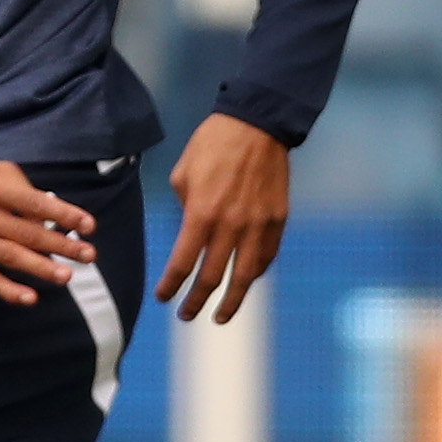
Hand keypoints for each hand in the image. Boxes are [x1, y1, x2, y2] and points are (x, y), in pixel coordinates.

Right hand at [0, 158, 94, 306]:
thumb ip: (22, 190)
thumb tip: (48, 217)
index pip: (33, 203)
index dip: (63, 215)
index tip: (89, 225)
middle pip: (25, 233)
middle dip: (60, 245)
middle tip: (88, 254)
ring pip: (8, 256)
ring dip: (40, 268)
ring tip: (66, 275)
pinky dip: (6, 289)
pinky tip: (29, 297)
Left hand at [154, 115, 290, 326]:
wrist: (257, 124)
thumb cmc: (212, 145)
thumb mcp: (183, 174)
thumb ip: (185, 209)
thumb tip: (189, 233)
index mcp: (201, 213)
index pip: (182, 263)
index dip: (171, 286)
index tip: (163, 298)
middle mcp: (231, 226)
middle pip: (212, 277)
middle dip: (196, 302)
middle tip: (186, 315)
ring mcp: (258, 225)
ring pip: (245, 276)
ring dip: (232, 301)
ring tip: (221, 317)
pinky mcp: (278, 220)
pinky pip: (267, 256)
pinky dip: (256, 273)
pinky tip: (246, 282)